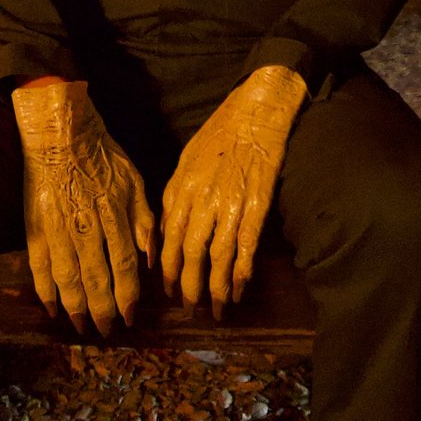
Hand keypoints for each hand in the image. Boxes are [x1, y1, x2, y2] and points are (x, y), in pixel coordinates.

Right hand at [11, 77, 154, 335]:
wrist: (60, 134)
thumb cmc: (103, 156)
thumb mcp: (135, 182)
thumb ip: (144, 222)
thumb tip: (152, 259)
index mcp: (113, 216)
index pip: (123, 266)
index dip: (127, 296)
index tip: (130, 318)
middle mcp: (86, 227)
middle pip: (95, 279)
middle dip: (102, 310)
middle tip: (106, 331)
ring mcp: (58, 229)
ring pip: (66, 278)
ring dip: (75, 306)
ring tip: (82, 326)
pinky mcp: (35, 227)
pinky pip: (39, 265)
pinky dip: (44, 290)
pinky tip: (52, 308)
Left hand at [162, 64, 306, 312]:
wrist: (256, 111)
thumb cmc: (220, 134)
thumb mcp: (186, 162)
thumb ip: (173, 200)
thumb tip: (162, 235)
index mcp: (181, 189)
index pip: (168, 239)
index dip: (168, 270)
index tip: (168, 291)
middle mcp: (202, 200)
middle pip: (190, 254)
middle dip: (188, 287)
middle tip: (190, 309)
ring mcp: (230, 204)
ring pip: (218, 257)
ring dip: (216, 288)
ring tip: (215, 310)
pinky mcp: (257, 205)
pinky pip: (246, 247)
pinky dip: (242, 273)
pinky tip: (240, 290)